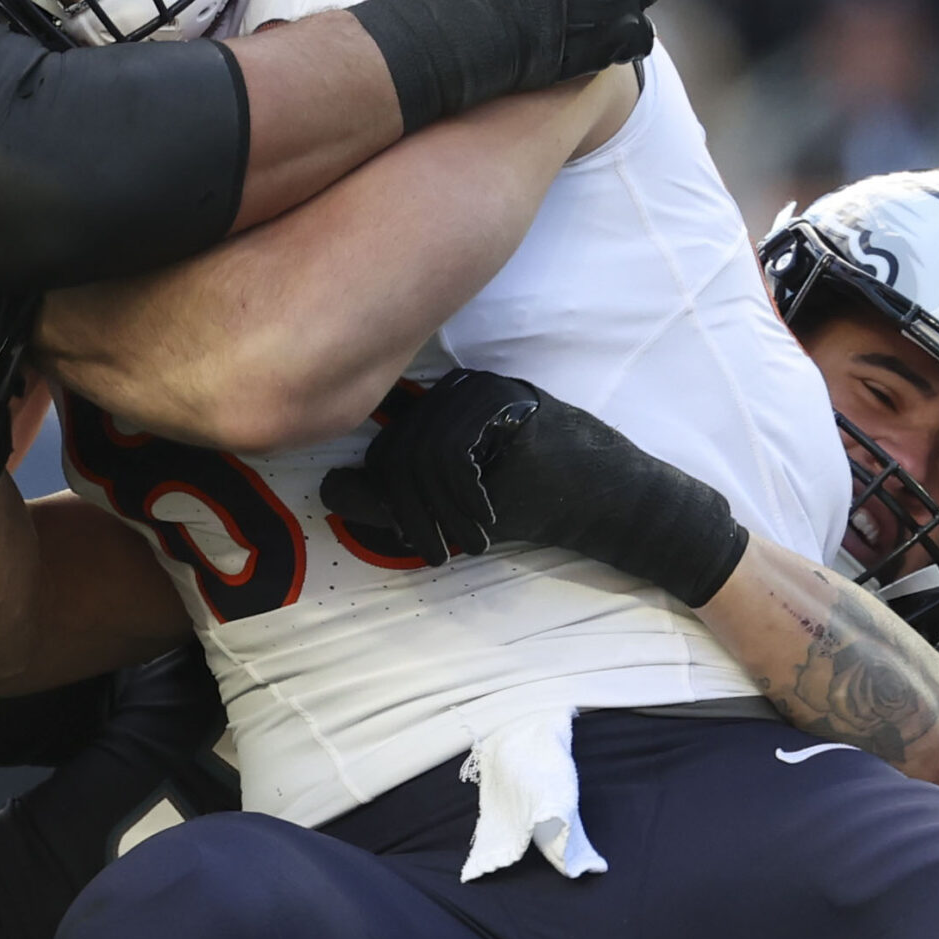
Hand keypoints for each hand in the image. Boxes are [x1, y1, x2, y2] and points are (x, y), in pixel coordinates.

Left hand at [322, 368, 746, 607]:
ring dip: (437, 513)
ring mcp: (482, 387)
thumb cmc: (535, 501)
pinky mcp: (507, 399)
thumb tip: (330, 490)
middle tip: (439, 550)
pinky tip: (484, 521)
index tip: (425, 544)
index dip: (391, 502)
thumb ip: (397, 498)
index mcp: (442, 408)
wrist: (609, 498)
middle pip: (396, 448)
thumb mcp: (454, 508)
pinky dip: (461, 497)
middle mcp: (457, 387)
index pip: (387, 448)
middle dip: (408, 512)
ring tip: (468, 541)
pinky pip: (450, 450)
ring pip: (418, 452)